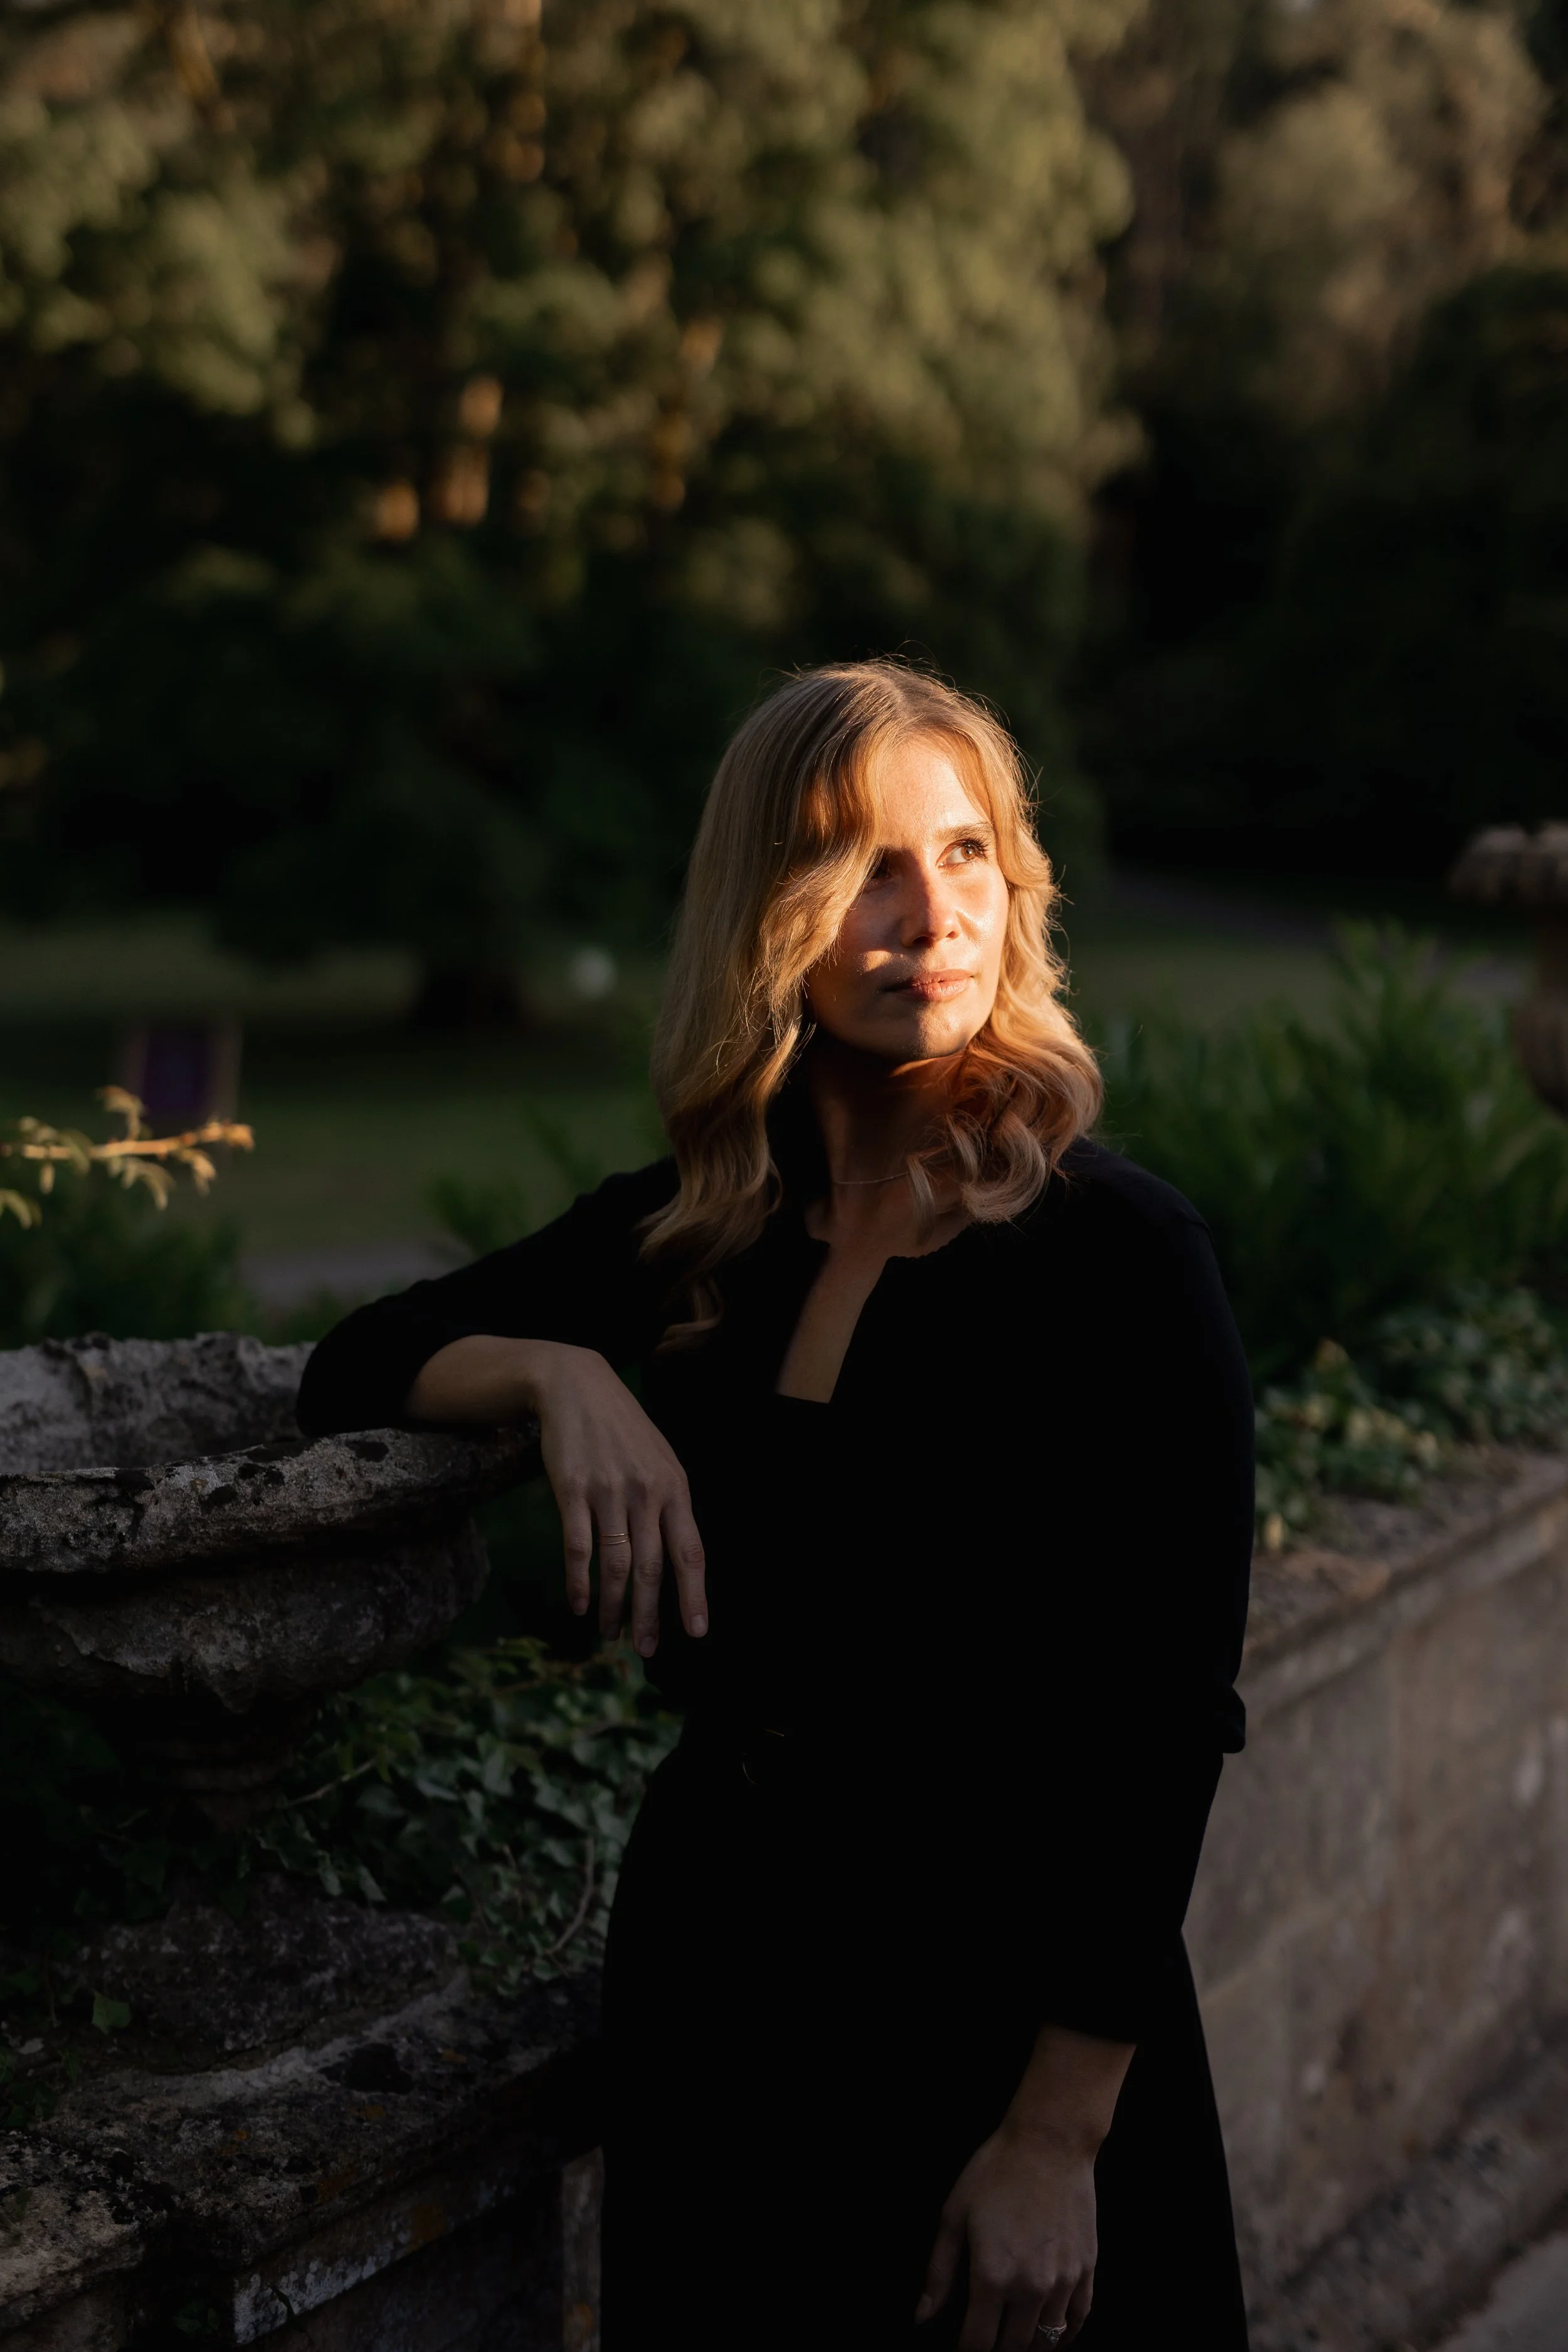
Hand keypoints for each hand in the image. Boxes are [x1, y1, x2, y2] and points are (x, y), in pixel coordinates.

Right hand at [404, 1335, 706, 1654]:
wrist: (577, 1386)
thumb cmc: (622, 1430)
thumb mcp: (659, 1460)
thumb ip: (670, 1505)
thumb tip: (678, 1560)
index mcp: (675, 1487)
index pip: (691, 1551)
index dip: (694, 1595)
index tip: (697, 1632)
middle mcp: (647, 1492)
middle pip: (652, 1567)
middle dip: (650, 1615)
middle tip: (646, 1651)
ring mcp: (609, 1491)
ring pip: (616, 1564)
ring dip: (613, 1606)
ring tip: (610, 1633)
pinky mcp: (572, 1490)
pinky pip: (578, 1546)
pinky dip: (580, 1581)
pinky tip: (580, 1604)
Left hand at [915, 2122, 1096, 2349]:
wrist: (1050, 2142)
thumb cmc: (997, 2172)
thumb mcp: (954, 2215)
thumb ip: (938, 2272)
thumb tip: (923, 2315)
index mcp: (992, 2276)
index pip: (978, 2343)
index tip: (963, 2350)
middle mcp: (1030, 2287)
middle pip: (1012, 2347)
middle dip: (997, 2351)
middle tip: (987, 2342)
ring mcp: (1063, 2281)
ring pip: (1046, 2341)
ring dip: (1028, 2346)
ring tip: (1014, 2341)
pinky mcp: (1085, 2269)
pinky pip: (1077, 2319)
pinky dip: (1064, 2335)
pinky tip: (1052, 2333)